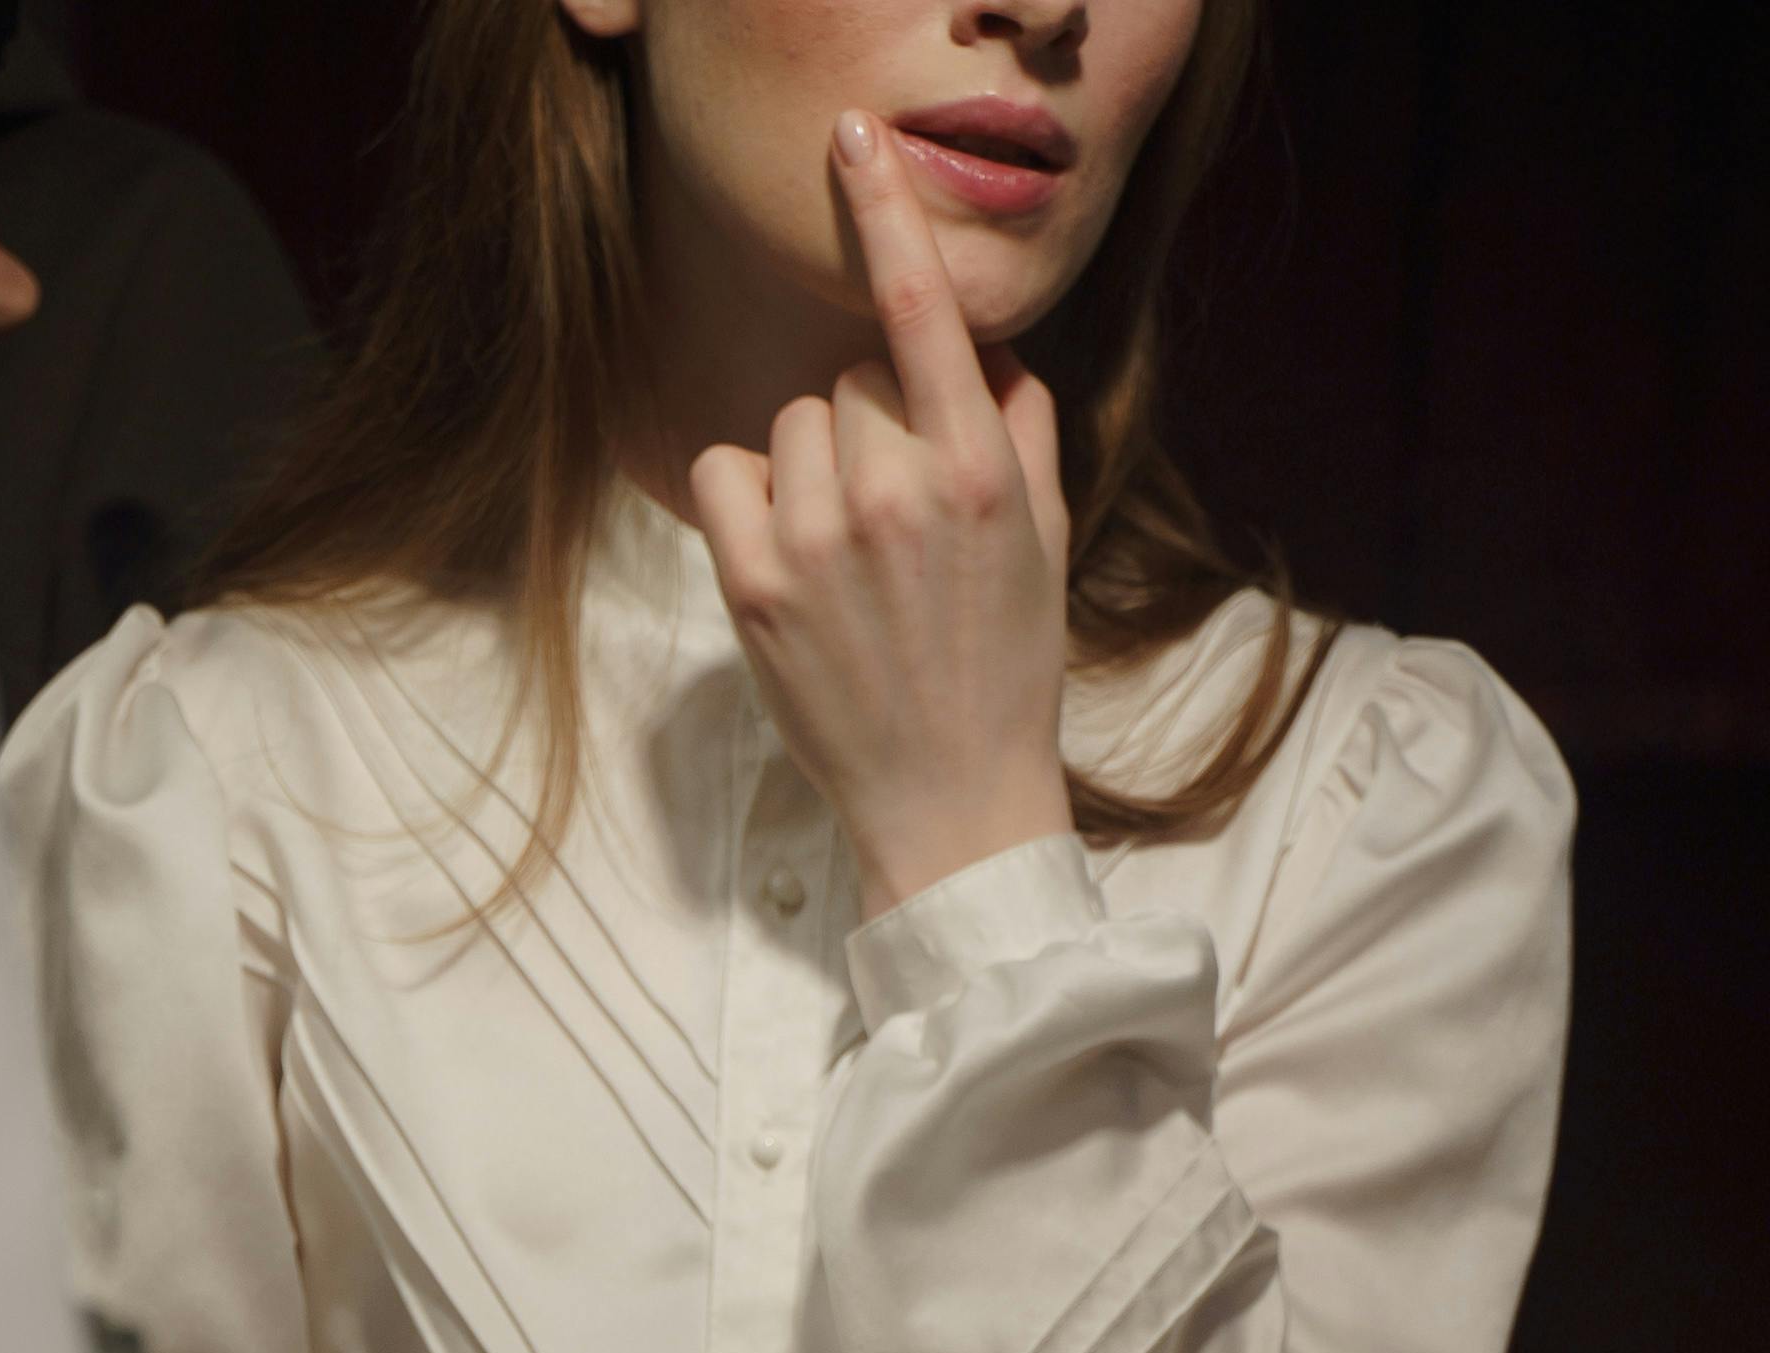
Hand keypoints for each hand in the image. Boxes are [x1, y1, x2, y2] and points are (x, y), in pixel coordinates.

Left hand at [684, 113, 1074, 919]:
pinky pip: (727, 469)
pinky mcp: (755, 587)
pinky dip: (750, 496)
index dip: (886, 214)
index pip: (924, 311)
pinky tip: (789, 555)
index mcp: (977, 468)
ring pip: (792, 423)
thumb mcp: (1042, 532)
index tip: (853, 139)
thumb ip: (1018, 419)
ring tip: (849, 552)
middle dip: (869, 425)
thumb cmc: (1003, 658)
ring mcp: (818, 540)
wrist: (949, 796)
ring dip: (812, 466)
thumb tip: (983, 344)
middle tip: (896, 518)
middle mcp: (896, 492)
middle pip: (849, 379)